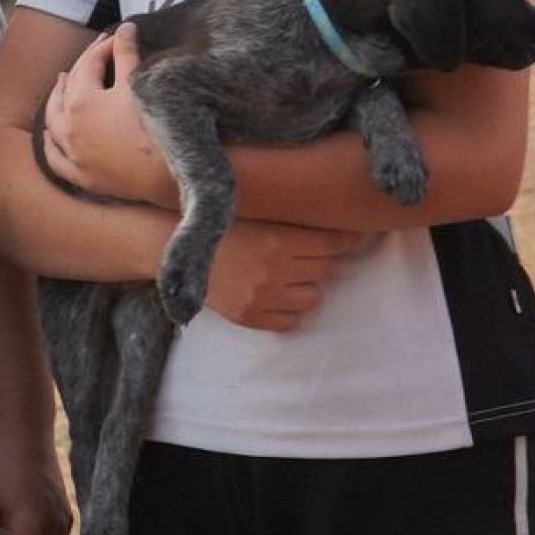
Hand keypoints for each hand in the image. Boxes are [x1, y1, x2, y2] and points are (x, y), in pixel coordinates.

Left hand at [40, 26, 175, 205]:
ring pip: (53, 122)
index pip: (89, 64)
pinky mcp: (81, 176)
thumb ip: (126, 53)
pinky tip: (49, 135)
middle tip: (95, 52)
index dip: (104, 47)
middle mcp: (68, 126)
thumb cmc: (153, 126)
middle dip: (81, 67)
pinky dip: (50, 144)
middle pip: (68, 89)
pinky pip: (55, 158)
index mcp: (82, 101)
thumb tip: (124, 28)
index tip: (118, 37)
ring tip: (61, 83)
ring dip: (56, 100)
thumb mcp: (137, 85)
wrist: (166, 173)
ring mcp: (72, 153)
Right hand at [204, 219, 367, 330]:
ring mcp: (263, 297)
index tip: (355, 236)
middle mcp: (275, 270)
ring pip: (313, 297)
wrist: (179, 250)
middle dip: (320, 260)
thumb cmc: (223, 225)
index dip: (346, 240)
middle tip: (306, 251)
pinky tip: (275, 293)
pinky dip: (289, 309)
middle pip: (325, 270)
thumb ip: (294, 218)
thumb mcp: (260, 214)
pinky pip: (291, 321)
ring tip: (288, 273)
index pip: (331, 244)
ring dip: (306, 285)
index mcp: (279, 239)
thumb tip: (340, 220)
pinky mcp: (251, 318)